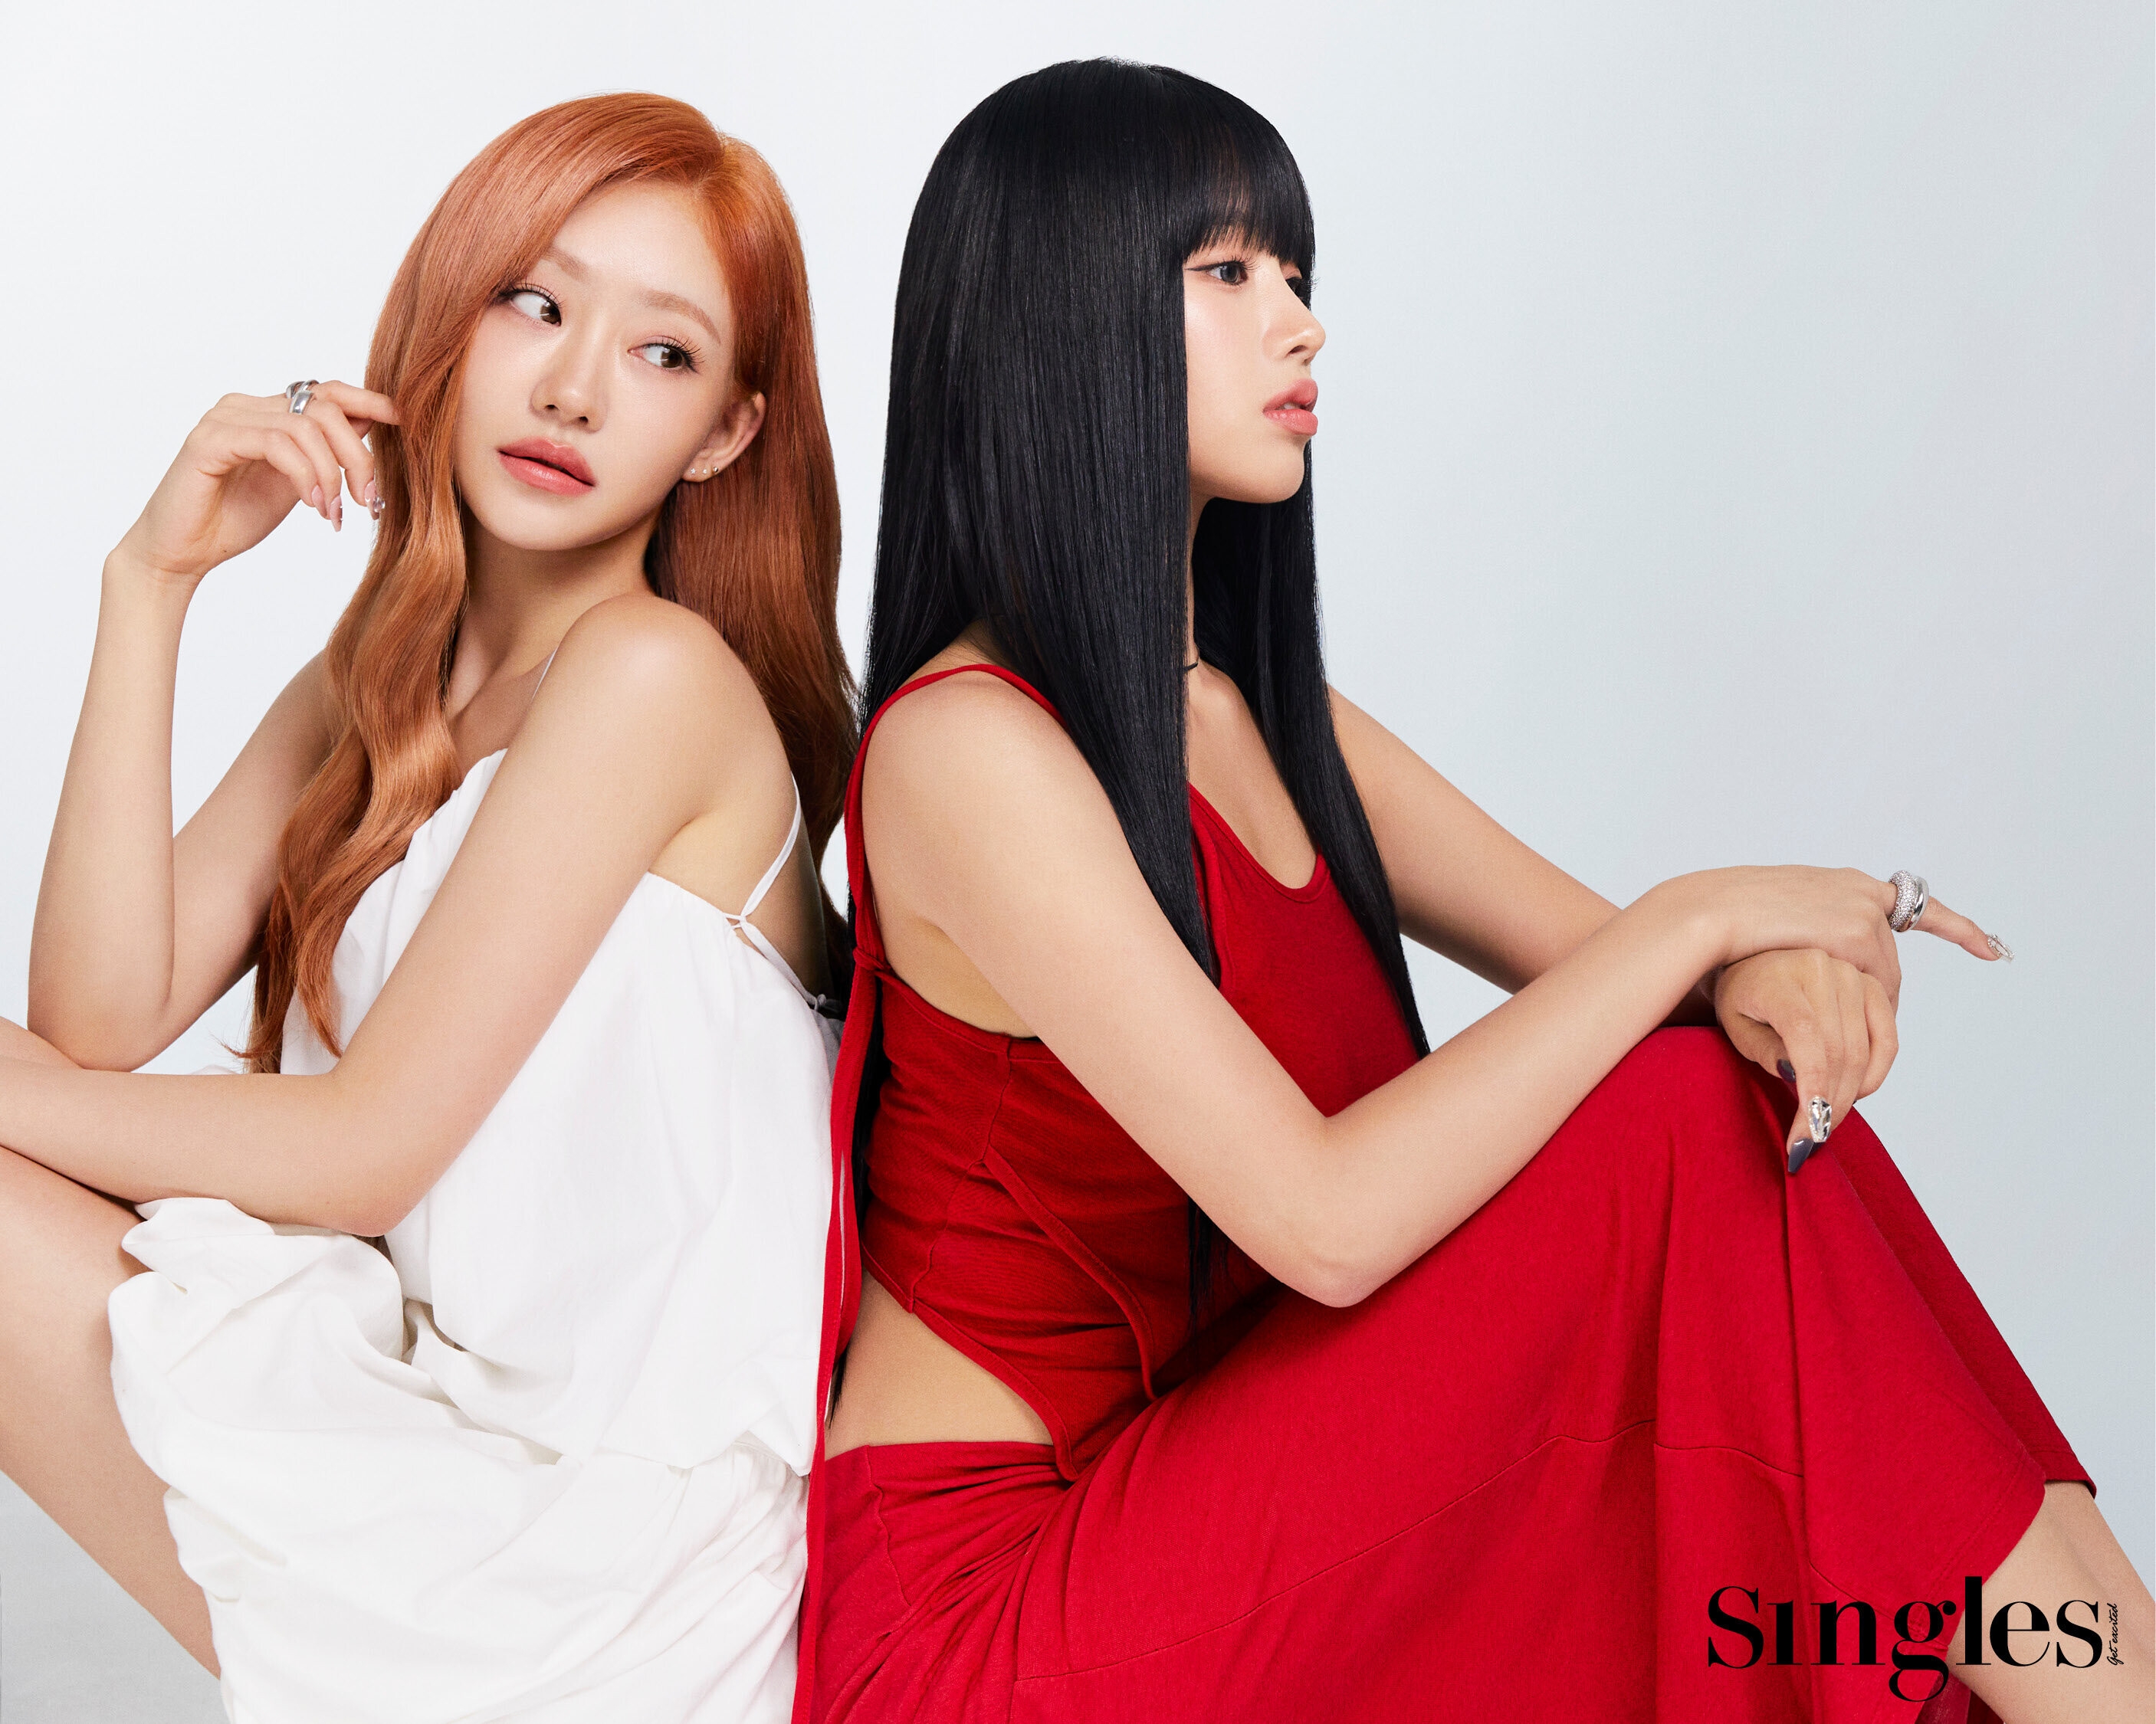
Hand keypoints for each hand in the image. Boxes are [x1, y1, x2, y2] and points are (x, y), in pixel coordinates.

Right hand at [113, 381, 400, 585]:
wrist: (183, 551)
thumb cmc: (236, 518)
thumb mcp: (300, 484)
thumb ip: (327, 454)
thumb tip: (374, 429)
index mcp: (268, 412)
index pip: (327, 391)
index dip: (369, 400)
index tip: (403, 423)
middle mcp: (246, 406)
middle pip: (326, 407)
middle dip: (358, 455)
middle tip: (369, 501)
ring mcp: (225, 418)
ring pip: (306, 426)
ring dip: (333, 472)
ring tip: (335, 512)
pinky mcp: (210, 440)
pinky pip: (276, 443)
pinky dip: (305, 475)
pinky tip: (313, 506)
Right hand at [1678, 863, 2005, 1010]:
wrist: (1710, 912)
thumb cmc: (1725, 925)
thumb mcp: (1775, 928)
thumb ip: (1806, 941)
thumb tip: (1817, 970)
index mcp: (1841, 885)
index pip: (1909, 904)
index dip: (1955, 927)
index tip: (1991, 948)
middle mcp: (1860, 890)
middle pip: (1890, 956)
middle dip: (1883, 994)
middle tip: (1871, 1025)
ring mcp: (1861, 909)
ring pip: (1885, 976)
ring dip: (1872, 1008)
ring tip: (1849, 1035)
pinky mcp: (1856, 931)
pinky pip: (1873, 985)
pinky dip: (1869, 1009)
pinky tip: (1875, 1025)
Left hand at [1713, 948, 1896, 1168]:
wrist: (1756, 956)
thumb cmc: (1742, 995)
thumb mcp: (1736, 1025)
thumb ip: (1764, 1051)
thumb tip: (1800, 1078)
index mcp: (1780, 978)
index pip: (1806, 1039)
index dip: (1813, 1090)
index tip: (1806, 1134)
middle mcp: (1821, 968)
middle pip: (1839, 1051)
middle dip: (1829, 1105)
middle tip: (1813, 1139)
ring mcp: (1851, 973)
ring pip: (1864, 1051)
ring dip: (1851, 1095)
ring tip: (1826, 1120)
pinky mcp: (1872, 985)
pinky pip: (1887, 1038)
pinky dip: (1875, 1073)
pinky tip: (1855, 1093)